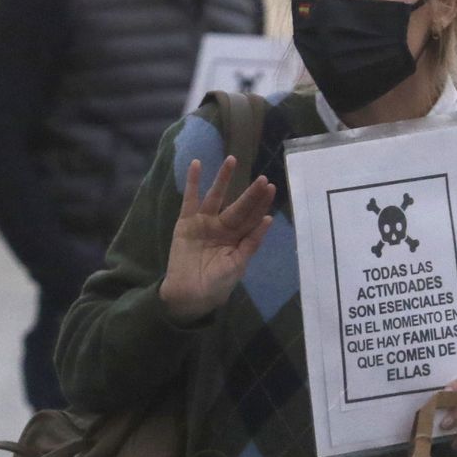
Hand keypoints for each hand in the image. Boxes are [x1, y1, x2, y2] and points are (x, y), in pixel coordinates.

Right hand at [159, 157, 274, 323]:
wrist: (188, 296)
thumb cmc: (216, 285)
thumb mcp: (237, 266)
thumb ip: (251, 243)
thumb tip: (267, 220)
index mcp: (237, 239)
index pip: (252, 217)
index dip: (261, 204)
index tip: (271, 188)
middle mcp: (223, 227)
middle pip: (239, 206)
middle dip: (250, 193)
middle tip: (262, 178)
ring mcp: (204, 222)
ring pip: (216, 196)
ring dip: (223, 179)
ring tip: (232, 160)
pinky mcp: (186, 222)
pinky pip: (190, 199)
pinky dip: (192, 182)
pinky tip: (196, 164)